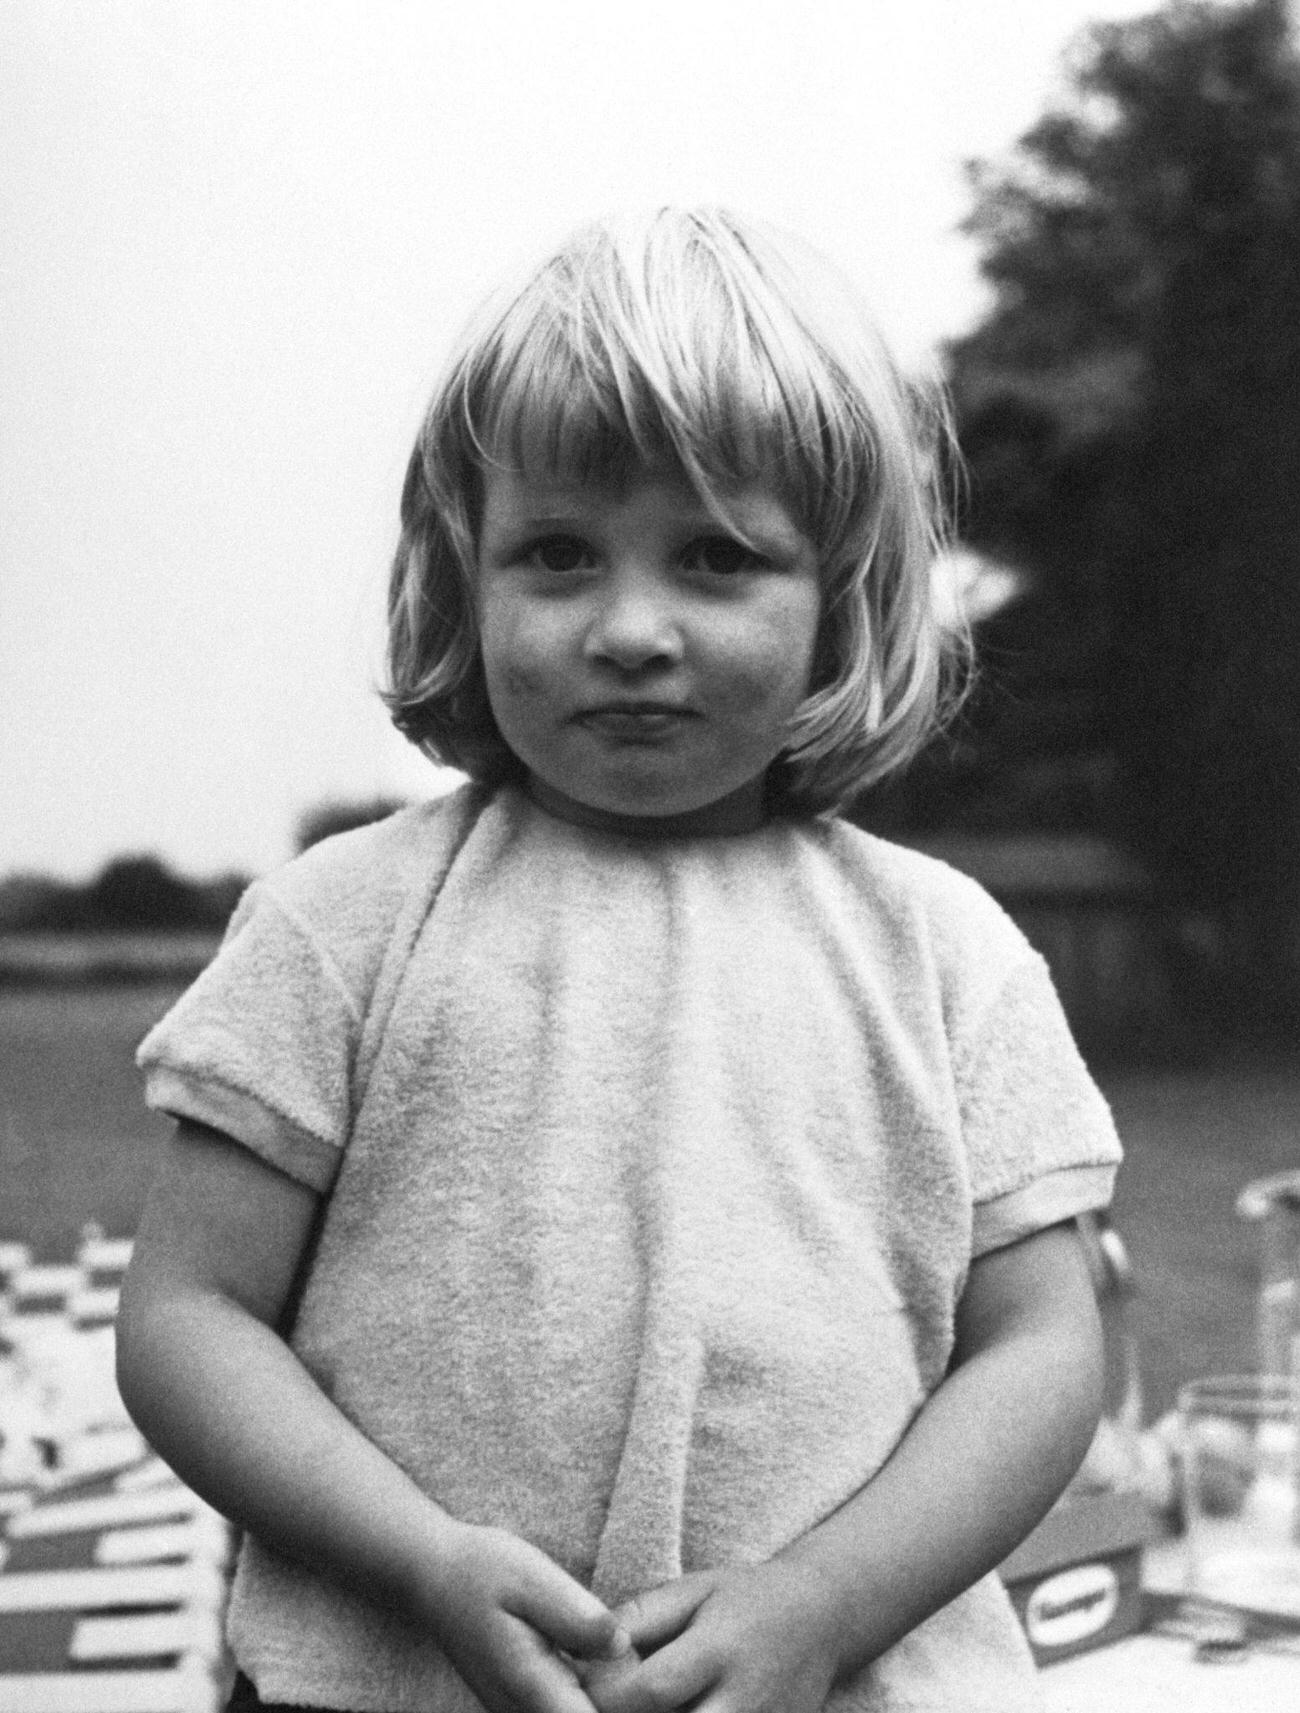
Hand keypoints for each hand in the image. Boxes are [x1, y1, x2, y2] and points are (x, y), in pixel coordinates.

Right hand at [416, 1520, 631, 1712]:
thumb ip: (577, 1617)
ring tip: (610, 1648)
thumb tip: (623, 1646)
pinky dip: (589, 1691)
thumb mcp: (533, 1578)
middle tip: (629, 1650)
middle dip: (622, 1697)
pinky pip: (564, 1710)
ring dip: (605, 1695)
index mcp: (531, 1687)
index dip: (628, 1703)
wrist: (434, 1576)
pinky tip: (594, 1653)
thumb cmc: (482, 1570)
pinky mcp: (521, 1706)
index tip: (643, 1672)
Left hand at [580, 1561, 840, 1712]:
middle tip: (602, 1704)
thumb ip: (638, 1619)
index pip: (652, 1691)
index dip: (608, 1696)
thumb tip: (582, 1652)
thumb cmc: (744, 1600)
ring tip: (634, 1705)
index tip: (582, 1683)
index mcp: (719, 1650)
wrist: (820, 1621)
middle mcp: (742, 1702)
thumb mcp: (692, 1590)